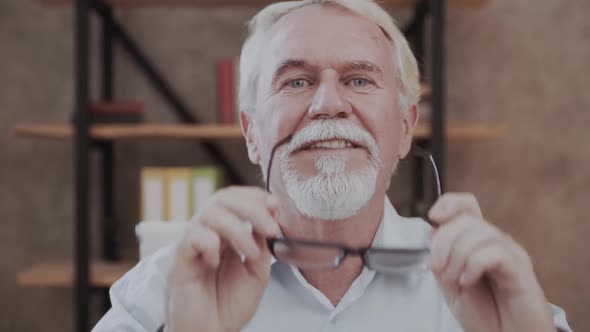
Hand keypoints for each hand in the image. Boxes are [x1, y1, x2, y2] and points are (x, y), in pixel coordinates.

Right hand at [165, 187, 280, 331]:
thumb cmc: (229, 306)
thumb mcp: (257, 274)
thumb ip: (261, 247)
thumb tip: (267, 221)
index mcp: (225, 234)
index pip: (234, 200)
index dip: (254, 196)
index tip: (275, 205)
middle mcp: (207, 234)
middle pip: (222, 199)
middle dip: (251, 207)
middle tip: (270, 228)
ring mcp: (192, 245)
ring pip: (209, 213)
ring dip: (237, 228)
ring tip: (250, 252)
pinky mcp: (180, 260)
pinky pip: (193, 236)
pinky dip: (211, 244)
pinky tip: (216, 262)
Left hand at [428, 193, 554, 331]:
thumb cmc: (484, 314)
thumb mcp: (450, 283)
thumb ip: (440, 257)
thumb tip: (432, 230)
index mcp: (476, 242)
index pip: (467, 205)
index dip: (449, 203)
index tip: (433, 217)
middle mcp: (495, 242)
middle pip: (467, 219)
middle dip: (444, 242)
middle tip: (439, 269)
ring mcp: (510, 253)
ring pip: (479, 233)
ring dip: (456, 258)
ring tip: (454, 281)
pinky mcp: (520, 269)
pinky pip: (494, 252)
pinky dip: (473, 265)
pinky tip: (467, 281)